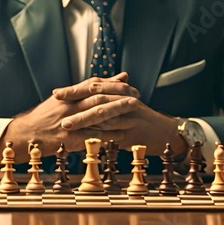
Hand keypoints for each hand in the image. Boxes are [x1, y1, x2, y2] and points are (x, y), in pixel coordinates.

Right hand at [0, 73, 139, 162]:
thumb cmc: (45, 117)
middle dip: (119, 97)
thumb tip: (107, 79)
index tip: (128, 84)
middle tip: (136, 97)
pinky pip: (91, 136)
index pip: (93, 85)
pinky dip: (107, 135)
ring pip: (97, 115)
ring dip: (117, 113)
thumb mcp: (62, 100)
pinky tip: (121, 134)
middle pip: (98, 97)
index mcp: (67, 96)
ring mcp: (68, 122)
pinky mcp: (69, 139)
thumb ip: (84, 91)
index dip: (112, 84)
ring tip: (133, 113)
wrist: (25, 134)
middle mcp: (68, 106)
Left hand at [62, 98, 187, 156]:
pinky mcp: (133, 130)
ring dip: (83, 119)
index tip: (57, 93)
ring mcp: (130, 114)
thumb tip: (89, 96)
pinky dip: (99, 134)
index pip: (94, 86)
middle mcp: (125, 99)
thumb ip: (109, 101)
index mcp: (120, 92)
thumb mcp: (124, 108)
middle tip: (57, 102)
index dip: (75, 90)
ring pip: (103, 114)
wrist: (166, 134)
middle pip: (96, 96)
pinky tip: (85, 137)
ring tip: (65, 124)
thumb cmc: (143, 123)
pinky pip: (114, 131)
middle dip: (75, 99)